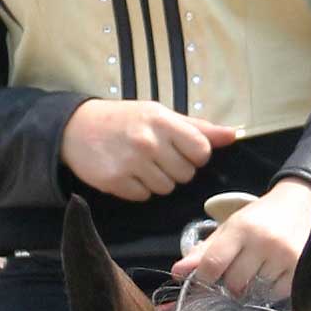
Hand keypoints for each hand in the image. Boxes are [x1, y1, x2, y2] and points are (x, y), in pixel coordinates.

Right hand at [60, 99, 236, 201]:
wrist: (77, 128)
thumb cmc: (126, 120)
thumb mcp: (161, 115)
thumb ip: (198, 128)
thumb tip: (233, 135)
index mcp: (163, 121)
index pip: (201, 151)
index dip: (195, 155)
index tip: (181, 149)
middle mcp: (148, 142)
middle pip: (185, 174)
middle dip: (175, 168)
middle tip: (156, 155)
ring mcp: (131, 163)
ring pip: (166, 188)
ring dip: (157, 180)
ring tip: (141, 163)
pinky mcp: (116, 182)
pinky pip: (144, 196)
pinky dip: (138, 188)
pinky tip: (127, 172)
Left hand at [170, 177, 310, 295]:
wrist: (301, 203)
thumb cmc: (259, 220)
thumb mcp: (229, 229)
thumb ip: (203, 252)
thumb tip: (177, 273)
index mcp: (241, 228)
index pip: (213, 264)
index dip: (203, 281)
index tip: (204, 285)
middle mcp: (264, 240)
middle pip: (234, 284)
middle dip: (230, 286)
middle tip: (236, 275)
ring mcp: (284, 255)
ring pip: (255, 292)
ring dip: (252, 289)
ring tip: (257, 271)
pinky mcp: (300, 268)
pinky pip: (276, 295)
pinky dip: (270, 291)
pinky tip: (272, 275)